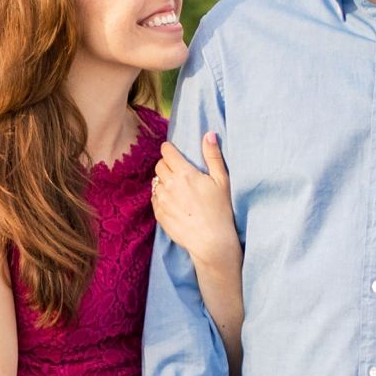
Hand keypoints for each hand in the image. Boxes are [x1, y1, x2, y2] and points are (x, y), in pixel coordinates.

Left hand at [149, 132, 238, 267]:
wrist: (211, 241)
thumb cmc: (220, 210)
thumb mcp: (222, 180)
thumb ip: (213, 156)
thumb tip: (209, 134)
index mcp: (184, 174)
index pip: (166, 152)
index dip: (169, 149)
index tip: (173, 152)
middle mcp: (169, 185)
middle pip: (159, 165)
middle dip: (167, 165)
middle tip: (179, 172)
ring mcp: (162, 200)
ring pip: (155, 182)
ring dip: (164, 182)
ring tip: (178, 189)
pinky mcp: (158, 214)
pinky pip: (154, 198)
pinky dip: (161, 197)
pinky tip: (174, 202)